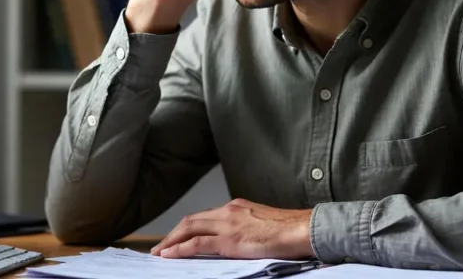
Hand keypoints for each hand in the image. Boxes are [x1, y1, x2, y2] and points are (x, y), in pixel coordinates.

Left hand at [150, 198, 313, 259]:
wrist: (303, 229)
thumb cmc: (290, 230)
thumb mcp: (262, 223)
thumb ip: (246, 228)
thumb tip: (238, 240)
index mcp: (236, 207)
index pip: (203, 216)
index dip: (186, 227)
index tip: (176, 238)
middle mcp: (228, 211)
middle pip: (191, 220)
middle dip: (173, 234)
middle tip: (160, 247)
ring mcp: (228, 223)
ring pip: (189, 229)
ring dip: (171, 241)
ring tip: (159, 253)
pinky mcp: (230, 239)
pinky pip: (197, 243)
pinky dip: (180, 249)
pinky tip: (169, 255)